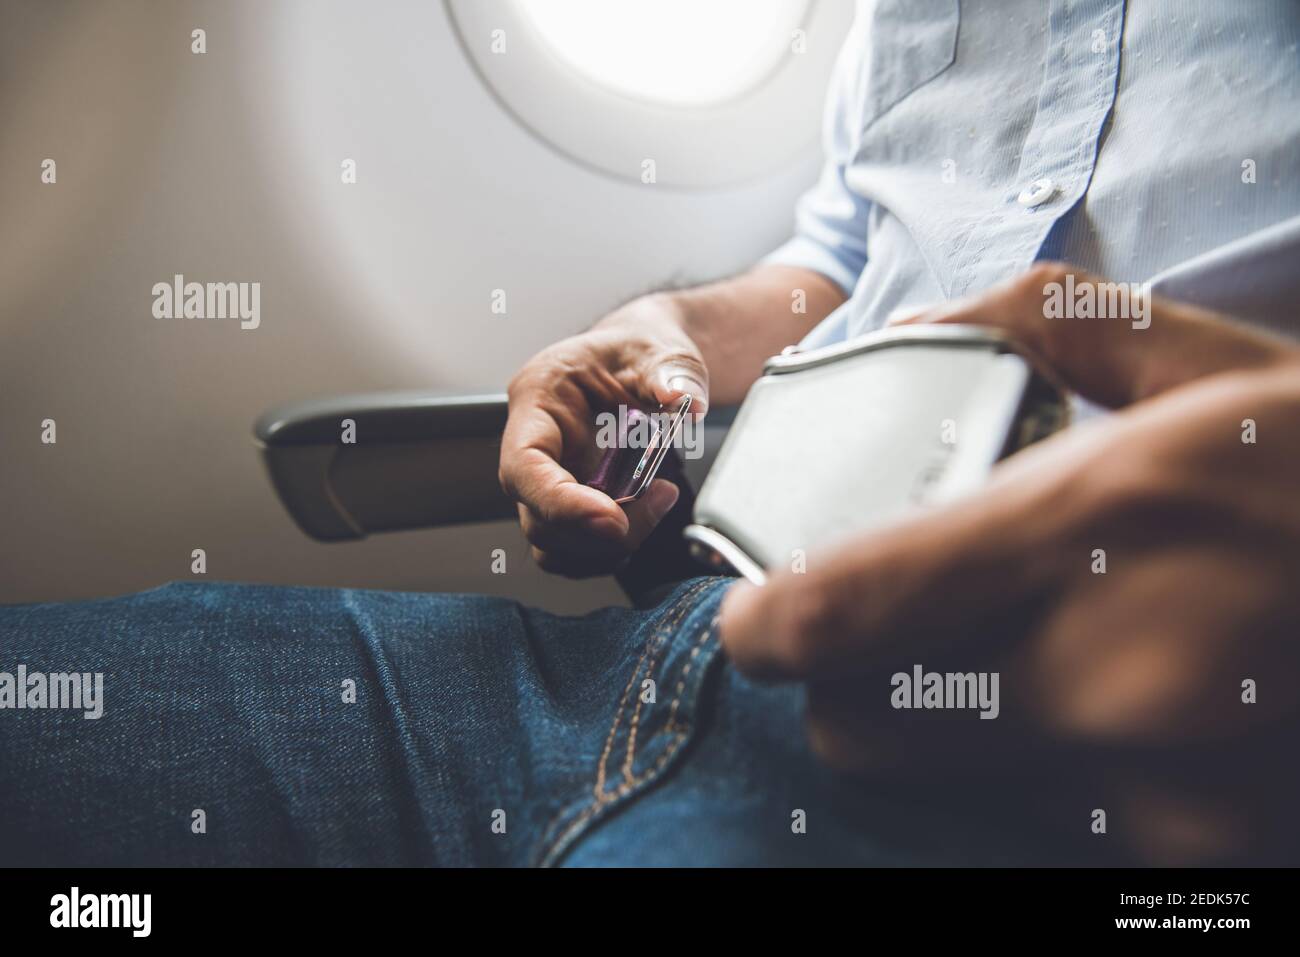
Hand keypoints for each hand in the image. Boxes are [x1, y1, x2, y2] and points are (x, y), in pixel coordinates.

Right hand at [499, 294, 707, 576]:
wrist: (640, 359)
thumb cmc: (637, 349)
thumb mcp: (660, 348)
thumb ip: (671, 372)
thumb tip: (685, 401)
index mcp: (539, 398)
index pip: (523, 465)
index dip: (560, 503)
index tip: (612, 519)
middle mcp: (532, 444)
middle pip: (538, 516)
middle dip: (599, 530)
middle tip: (660, 500)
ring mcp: (547, 478)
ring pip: (552, 543)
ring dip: (606, 547)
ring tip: (659, 502)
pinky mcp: (568, 501)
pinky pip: (572, 548)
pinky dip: (609, 551)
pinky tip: (647, 516)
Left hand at [720, 264, 1299, 862]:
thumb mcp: (1212, 357)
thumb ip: (1043, 323)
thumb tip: (913, 331)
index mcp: (1096, 525)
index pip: (839, 613)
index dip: (765, 622)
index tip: (755, 615)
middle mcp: (1113, 679)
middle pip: (859, 724)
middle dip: (842, 679)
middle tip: (882, 628)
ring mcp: (1161, 792)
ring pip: (937, 783)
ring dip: (926, 726)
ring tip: (1002, 658)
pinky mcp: (1201, 858)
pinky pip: (1036, 824)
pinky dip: (1026, 772)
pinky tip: (1090, 712)